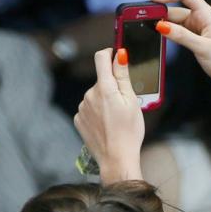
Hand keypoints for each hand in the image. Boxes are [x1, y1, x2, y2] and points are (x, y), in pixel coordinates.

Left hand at [73, 49, 143, 182]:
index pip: (102, 58)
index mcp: (105, 88)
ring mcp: (82, 107)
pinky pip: (89, 108)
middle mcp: (89, 95)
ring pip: (95, 95)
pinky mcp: (78, 119)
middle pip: (102, 80)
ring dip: (105, 100)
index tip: (117, 56)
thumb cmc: (129, 131)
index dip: (110, 53)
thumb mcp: (132, 101)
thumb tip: (120, 54)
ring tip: (116, 118)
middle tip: (125, 104)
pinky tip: (106, 124)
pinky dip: (97, 112)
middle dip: (113, 87)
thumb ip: (123, 76)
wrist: (116, 158)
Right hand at [148, 0, 210, 96]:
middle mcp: (201, 17)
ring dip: (162, 22)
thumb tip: (161, 26)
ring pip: (174, 19)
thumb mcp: (202, 48)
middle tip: (143, 18)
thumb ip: (182, 36)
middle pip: (176, 8)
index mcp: (207, 14)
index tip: (153, 0)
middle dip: (160, 12)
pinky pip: (177, 29)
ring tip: (147, 26)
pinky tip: (158, 34)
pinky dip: (168, 30)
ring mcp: (197, 27)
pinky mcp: (194, 37)